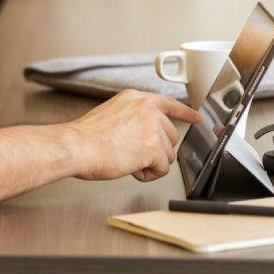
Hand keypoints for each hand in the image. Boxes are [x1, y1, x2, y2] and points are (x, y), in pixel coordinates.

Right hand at [67, 89, 200, 181]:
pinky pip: (162, 168)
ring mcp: (152, 127)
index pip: (169, 103)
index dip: (186, 113)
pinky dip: (149, 174)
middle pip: (170, 135)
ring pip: (168, 154)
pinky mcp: (153, 147)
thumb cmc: (86, 136)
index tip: (197, 117)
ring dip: (151, 162)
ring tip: (127, 160)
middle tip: (133, 154)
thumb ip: (132, 117)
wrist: (76, 146)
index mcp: (136, 98)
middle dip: (156, 149)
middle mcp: (147, 108)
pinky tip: (131, 168)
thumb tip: (141, 134)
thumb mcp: (112, 113)